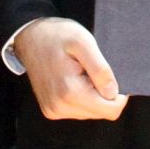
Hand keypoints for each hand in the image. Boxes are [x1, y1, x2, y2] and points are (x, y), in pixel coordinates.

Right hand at [13, 17, 129, 120]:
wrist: (30, 37)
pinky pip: (78, 110)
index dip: (119, 94)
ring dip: (93, 94)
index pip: (111, 110)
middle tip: (92, 69)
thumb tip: (113, 93)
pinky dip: (82, 96)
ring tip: (81, 72)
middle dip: (104, 93)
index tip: (111, 75)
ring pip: (90, 112)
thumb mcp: (83, 42)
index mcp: (70, 92)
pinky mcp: (51, 110)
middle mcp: (60, 107)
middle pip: (102, 113)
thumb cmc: (57, 35)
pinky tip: (74, 78)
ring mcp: (54, 111)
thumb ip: (100, 69)